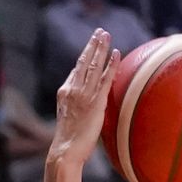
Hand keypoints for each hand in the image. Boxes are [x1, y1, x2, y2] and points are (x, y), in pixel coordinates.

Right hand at [52, 29, 116, 162]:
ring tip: (106, 35)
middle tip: (100, 32)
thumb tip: (86, 104)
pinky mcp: (95, 102)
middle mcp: (73, 89)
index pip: (77, 70)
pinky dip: (111, 65)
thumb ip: (76, 106)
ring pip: (94, 66)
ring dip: (101, 48)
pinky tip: (116, 53)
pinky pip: (105, 79)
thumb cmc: (69, 142)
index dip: (85, 57)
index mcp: (65, 91)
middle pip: (84, 62)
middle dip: (92, 45)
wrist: (66, 150)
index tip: (91, 46)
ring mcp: (84, 94)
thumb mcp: (69, 117)